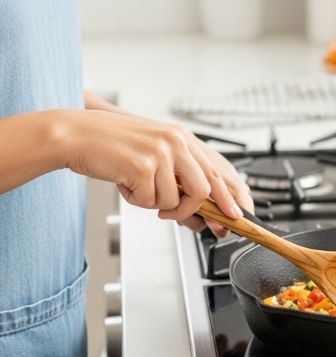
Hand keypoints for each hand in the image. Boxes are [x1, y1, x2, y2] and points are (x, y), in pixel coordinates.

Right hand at [61, 110, 252, 236]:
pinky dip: (136, 200)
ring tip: (137, 188)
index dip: (232, 194)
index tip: (240, 213)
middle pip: (205, 188)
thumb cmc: (111, 147)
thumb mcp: (153, 155)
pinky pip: (151, 201)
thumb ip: (178, 178)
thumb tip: (200, 213)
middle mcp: (177, 141)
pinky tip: (124, 182)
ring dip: (156, 204)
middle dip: (197, 211)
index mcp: (182, 137)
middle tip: (192, 222)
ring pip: (176, 200)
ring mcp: (162, 153)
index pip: (218, 169)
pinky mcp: (144, 166)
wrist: (74, 134)